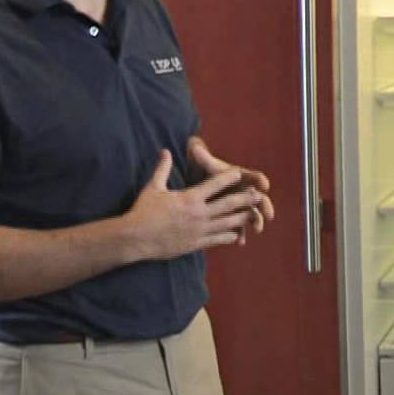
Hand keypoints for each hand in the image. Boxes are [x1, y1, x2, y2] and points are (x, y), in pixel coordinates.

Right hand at [124, 149, 269, 260]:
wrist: (134, 238)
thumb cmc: (142, 211)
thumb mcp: (153, 187)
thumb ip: (163, 169)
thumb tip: (164, 150)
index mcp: (190, 198)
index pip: (215, 184)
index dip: (229, 178)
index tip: (240, 173)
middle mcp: (198, 213)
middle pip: (228, 204)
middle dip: (245, 198)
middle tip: (258, 195)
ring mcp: (199, 230)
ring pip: (227, 223)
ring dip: (242, 218)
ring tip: (253, 214)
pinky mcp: (195, 244)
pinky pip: (217, 240)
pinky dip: (229, 236)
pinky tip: (237, 235)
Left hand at [188, 136, 275, 241]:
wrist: (198, 178)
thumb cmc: (203, 168)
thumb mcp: (203, 162)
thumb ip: (203, 156)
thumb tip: (196, 145)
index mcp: (239, 176)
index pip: (253, 176)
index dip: (259, 180)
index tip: (264, 184)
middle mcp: (243, 189)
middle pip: (258, 198)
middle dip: (264, 206)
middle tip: (268, 214)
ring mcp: (239, 203)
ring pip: (251, 213)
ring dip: (255, 221)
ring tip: (257, 229)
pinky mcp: (232, 215)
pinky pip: (239, 225)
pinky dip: (240, 233)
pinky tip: (239, 242)